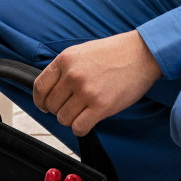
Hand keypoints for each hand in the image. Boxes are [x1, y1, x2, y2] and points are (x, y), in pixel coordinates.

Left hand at [32, 31, 162, 137]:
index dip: (40, 101)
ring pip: (64, 119)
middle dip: (60, 109)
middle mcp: (73, 75)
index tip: (45, 105)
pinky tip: (89, 119)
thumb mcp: (82, 52)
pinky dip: (81, 128)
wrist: (141, 54)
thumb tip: (51, 90)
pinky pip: (79, 128)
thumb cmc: (114, 52)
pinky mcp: (101, 106)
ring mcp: (86, 91)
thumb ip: (65, 69)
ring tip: (84, 110)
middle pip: (51, 106)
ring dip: (72, 119)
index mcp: (65, 59)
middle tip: (73, 106)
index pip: (39, 87)